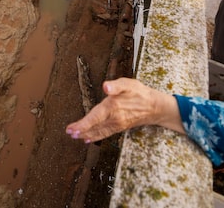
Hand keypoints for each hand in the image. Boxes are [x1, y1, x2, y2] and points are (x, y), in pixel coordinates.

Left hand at [66, 78, 180, 142]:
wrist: (155, 106)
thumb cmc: (140, 92)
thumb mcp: (129, 84)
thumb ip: (116, 85)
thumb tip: (106, 86)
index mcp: (113, 107)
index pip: (95, 117)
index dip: (83, 124)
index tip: (72, 129)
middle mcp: (114, 118)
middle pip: (94, 126)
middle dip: (81, 131)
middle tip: (69, 133)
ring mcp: (117, 125)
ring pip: (99, 132)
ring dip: (86, 134)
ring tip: (76, 137)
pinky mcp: (120, 127)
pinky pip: (105, 133)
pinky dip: (96, 137)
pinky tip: (88, 139)